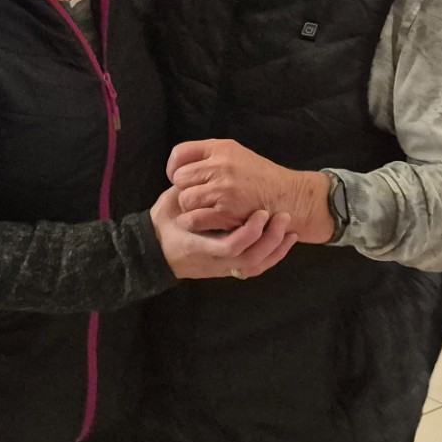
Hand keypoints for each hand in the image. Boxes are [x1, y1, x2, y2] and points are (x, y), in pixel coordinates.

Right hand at [149, 189, 297, 280]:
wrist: (154, 251)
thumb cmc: (163, 224)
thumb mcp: (171, 205)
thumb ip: (187, 192)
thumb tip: (201, 172)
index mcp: (197, 247)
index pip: (229, 248)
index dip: (249, 234)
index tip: (261, 213)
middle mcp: (213, 262)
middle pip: (249, 260)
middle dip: (269, 239)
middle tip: (280, 217)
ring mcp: (222, 268)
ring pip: (255, 265)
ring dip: (275, 247)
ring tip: (287, 227)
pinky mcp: (229, 269)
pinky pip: (256, 267)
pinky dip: (274, 255)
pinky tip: (286, 239)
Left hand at [167, 139, 333, 243]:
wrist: (288, 197)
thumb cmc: (260, 178)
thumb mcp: (237, 154)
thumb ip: (211, 156)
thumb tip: (180, 166)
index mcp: (222, 148)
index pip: (180, 153)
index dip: (174, 168)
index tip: (180, 178)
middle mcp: (222, 165)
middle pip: (180, 178)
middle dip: (184, 189)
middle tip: (196, 197)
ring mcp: (224, 190)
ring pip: (185, 200)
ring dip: (190, 208)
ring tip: (203, 210)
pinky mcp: (227, 213)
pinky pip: (194, 219)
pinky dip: (195, 223)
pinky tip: (206, 223)